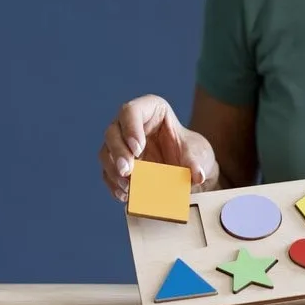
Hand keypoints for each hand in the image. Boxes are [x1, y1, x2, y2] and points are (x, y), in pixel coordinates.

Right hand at [98, 94, 215, 201]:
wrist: (189, 172)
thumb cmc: (192, 153)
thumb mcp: (199, 152)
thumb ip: (196, 160)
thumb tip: (198, 175)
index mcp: (151, 110)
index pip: (131, 111)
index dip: (130, 128)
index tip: (138, 149)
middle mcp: (131, 124)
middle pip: (113, 131)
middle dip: (118, 152)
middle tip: (127, 171)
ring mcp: (122, 145)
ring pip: (106, 152)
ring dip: (113, 170)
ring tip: (129, 186)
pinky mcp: (119, 165)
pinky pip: (108, 173)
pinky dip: (115, 185)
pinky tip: (126, 195)